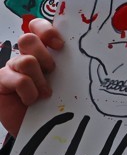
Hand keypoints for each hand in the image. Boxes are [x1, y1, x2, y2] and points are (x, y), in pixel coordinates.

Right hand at [0, 19, 62, 137]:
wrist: (43, 127)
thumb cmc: (57, 102)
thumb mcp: (66, 80)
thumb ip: (69, 65)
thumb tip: (89, 52)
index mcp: (43, 51)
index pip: (38, 27)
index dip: (46, 30)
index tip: (60, 45)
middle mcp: (25, 56)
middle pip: (28, 39)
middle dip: (43, 54)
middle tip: (53, 71)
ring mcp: (11, 69)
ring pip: (25, 60)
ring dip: (39, 79)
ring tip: (46, 93)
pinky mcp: (1, 82)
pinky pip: (16, 78)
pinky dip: (28, 91)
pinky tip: (32, 101)